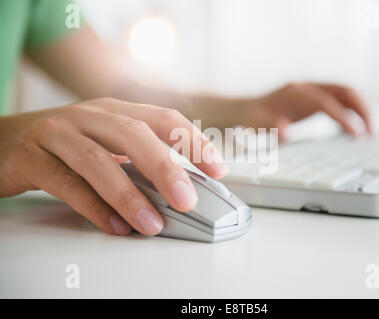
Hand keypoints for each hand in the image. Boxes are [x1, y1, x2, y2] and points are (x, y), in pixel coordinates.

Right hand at [0, 98, 227, 235]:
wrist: (4, 141)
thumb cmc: (65, 145)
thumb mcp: (107, 142)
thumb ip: (138, 160)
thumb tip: (179, 188)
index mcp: (115, 110)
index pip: (164, 119)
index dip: (194, 142)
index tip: (219, 169)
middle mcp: (89, 116)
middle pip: (134, 135)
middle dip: (166, 168)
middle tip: (187, 199)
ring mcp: (59, 133)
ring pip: (100, 162)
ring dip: (130, 195)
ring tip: (152, 223)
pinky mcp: (32, 158)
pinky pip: (67, 184)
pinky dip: (95, 208)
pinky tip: (115, 226)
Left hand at [234, 83, 372, 139]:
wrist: (245, 109)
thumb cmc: (251, 118)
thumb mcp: (257, 124)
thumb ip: (271, 126)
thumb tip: (285, 132)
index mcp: (295, 92)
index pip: (327, 102)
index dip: (343, 118)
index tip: (356, 135)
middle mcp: (307, 87)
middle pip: (344, 91)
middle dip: (362, 110)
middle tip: (372, 133)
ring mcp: (312, 91)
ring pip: (346, 94)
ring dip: (361, 110)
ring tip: (369, 133)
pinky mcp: (315, 98)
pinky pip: (340, 101)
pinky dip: (351, 114)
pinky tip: (352, 131)